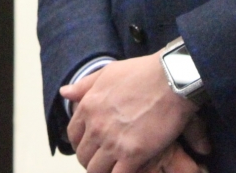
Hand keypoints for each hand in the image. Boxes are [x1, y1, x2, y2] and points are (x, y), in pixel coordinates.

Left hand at [60, 54, 200, 172]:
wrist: (170, 79)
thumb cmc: (142, 73)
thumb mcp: (107, 72)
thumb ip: (84, 85)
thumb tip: (64, 92)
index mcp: (88, 106)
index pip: (73, 135)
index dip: (80, 143)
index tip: (92, 146)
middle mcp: (96, 126)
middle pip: (83, 156)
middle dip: (92, 159)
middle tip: (105, 160)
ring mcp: (113, 142)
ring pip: (96, 170)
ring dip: (103, 171)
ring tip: (115, 167)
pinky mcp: (133, 154)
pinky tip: (128, 170)